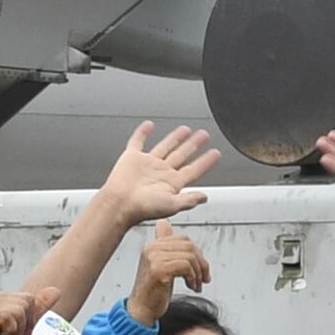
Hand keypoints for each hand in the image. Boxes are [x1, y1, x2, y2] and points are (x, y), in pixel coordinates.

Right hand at [94, 122, 220, 229]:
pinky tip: (149, 126)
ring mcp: (147, 164)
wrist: (119, 204)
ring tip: (186, 129)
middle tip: (204, 135)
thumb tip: (205, 197)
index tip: (215, 153)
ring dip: (175, 138)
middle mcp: (161, 172)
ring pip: (165, 146)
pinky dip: (142, 133)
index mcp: (171, 183)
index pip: (193, 170)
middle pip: (182, 155)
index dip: (205, 162)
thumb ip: (189, 200)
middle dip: (194, 145)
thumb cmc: (142, 208)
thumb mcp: (172, 205)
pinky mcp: (132, 158)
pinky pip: (138, 142)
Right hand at [131, 224, 209, 320]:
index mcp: (152, 245)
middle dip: (202, 263)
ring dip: (198, 273)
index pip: (184, 239)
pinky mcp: (159, 270)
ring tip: (196, 284)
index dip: (198, 254)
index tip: (201, 269)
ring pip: (189, 256)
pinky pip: (186, 266)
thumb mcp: (161, 264)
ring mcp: (154, 258)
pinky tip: (191, 287)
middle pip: (189, 246)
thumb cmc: (152, 291)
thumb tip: (164, 224)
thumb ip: (166, 246)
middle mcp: (151, 248)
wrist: (141, 310)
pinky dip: (193, 277)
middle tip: (203, 278)